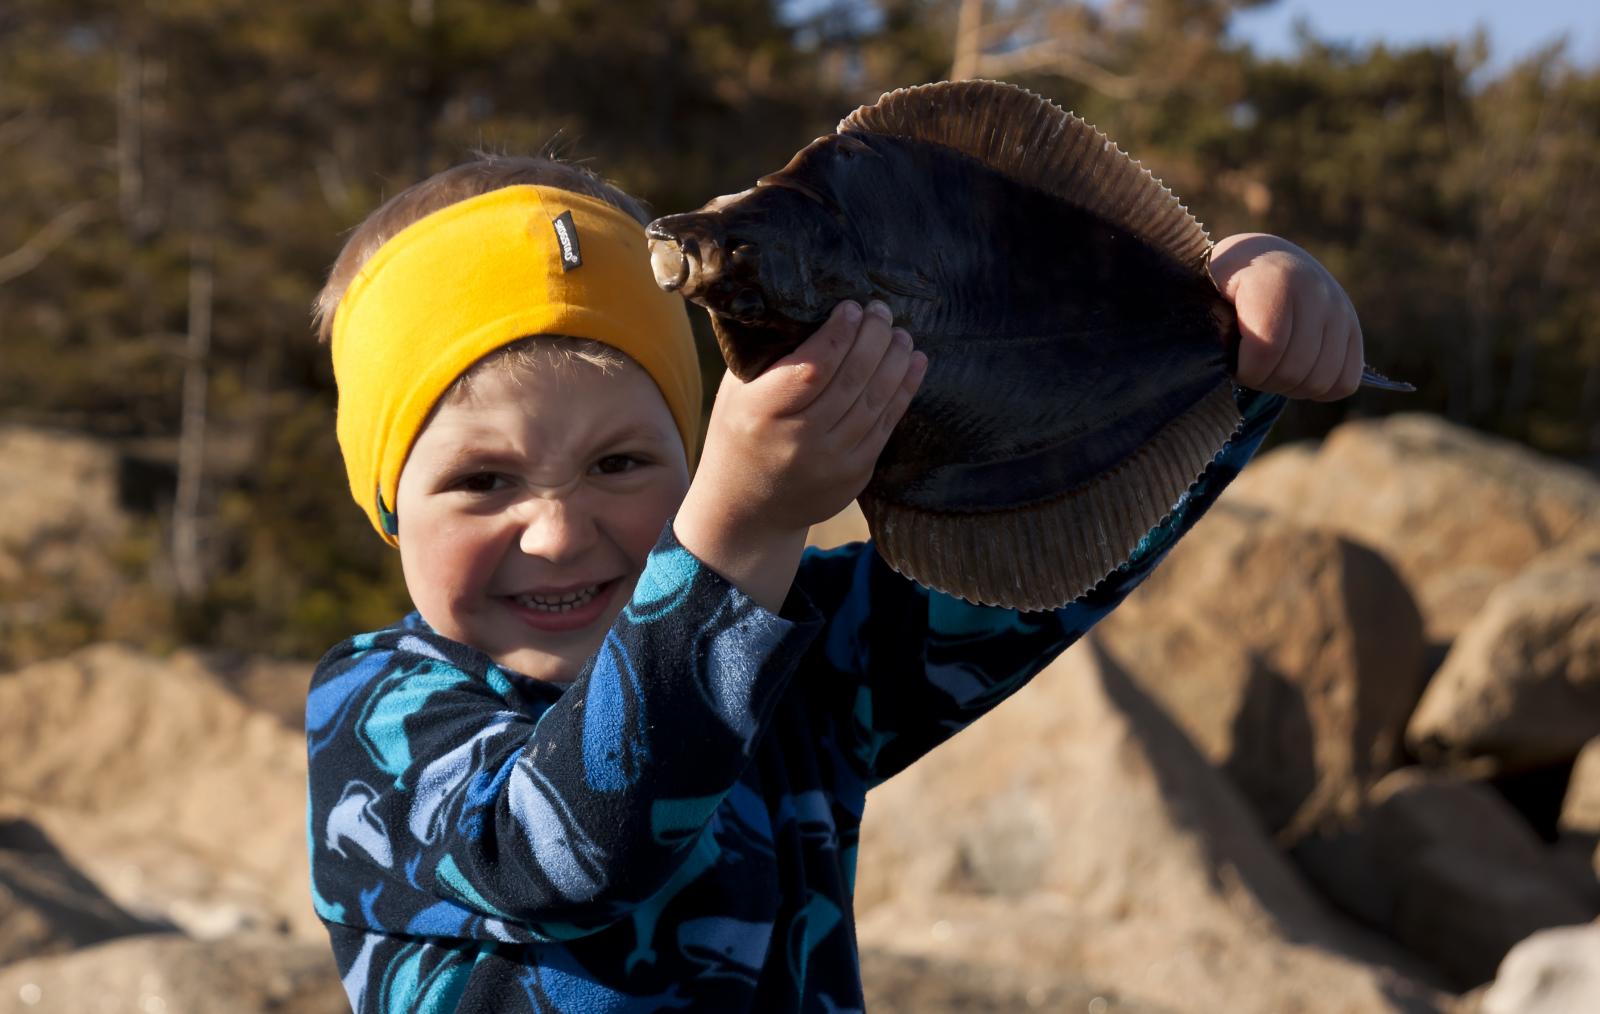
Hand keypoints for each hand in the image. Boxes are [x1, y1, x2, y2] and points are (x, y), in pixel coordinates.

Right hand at [674, 300, 927, 607]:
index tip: (851, 306)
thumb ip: (769, 356)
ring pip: (875, 401)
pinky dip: (904, 391)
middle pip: (851, 380)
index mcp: (762, 413)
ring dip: (895, 360)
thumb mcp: (737, 393)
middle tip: (881, 310)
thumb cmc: (741, 435)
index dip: (839, 334)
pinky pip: (886, 425)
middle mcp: (799, 439)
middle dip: (873, 337)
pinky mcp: (855, 474)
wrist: (747, 510)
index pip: (812, 367)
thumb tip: (804, 302)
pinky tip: (914, 364)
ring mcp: (832, 461)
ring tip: (901, 333)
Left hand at [1208, 233, 1362, 400]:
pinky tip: (1296, 372)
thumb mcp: (1208, 292)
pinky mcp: (1353, 327)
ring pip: (1321, 380)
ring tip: (1271, 368)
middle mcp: (1316, 290)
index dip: (1246, 369)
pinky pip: (1345, 381)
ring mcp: (1339, 309)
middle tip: (1250, 367)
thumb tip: (1228, 360)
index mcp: (1276, 279)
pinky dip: (1319, 388)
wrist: (1263, 260)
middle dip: (1265, 380)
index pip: (1268, 349)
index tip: (1233, 361)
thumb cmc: (1225, 284)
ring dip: (1290, 387)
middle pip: (1295, 371)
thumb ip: (1213, 322)